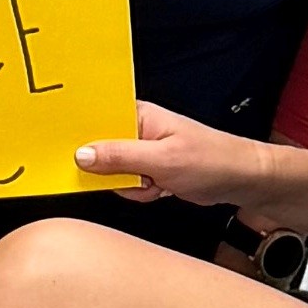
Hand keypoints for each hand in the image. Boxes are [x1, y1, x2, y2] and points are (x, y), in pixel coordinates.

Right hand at [73, 100, 262, 216]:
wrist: (240, 179)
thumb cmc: (212, 159)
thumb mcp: (162, 159)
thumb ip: (120, 157)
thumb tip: (83, 155)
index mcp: (138, 114)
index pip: (97, 119)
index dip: (80, 135)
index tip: (67, 152)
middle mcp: (137, 130)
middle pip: (99, 149)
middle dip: (113, 171)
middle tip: (135, 175)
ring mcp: (142, 151)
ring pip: (112, 173)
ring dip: (131, 185)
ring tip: (155, 182)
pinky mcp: (148, 169)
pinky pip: (128, 184)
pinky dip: (141, 192)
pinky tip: (159, 188)